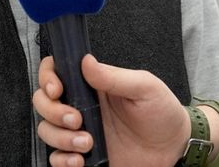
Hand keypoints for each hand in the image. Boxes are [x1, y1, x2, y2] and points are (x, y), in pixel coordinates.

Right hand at [33, 55, 190, 166]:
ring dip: (60, 138)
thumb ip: (114, 76)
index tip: (57, 89)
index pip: (56, 72)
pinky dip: (62, 161)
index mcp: (92, 85)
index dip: (48, 78)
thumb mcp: (145, 87)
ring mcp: (80, 132)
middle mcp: (81, 106)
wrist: (174, 149)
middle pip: (43, 102)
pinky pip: (56, 159)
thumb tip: (86, 61)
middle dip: (53, 111)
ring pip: (46, 130)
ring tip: (87, 142)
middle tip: (77, 119)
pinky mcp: (83, 156)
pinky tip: (80, 160)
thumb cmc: (163, 113)